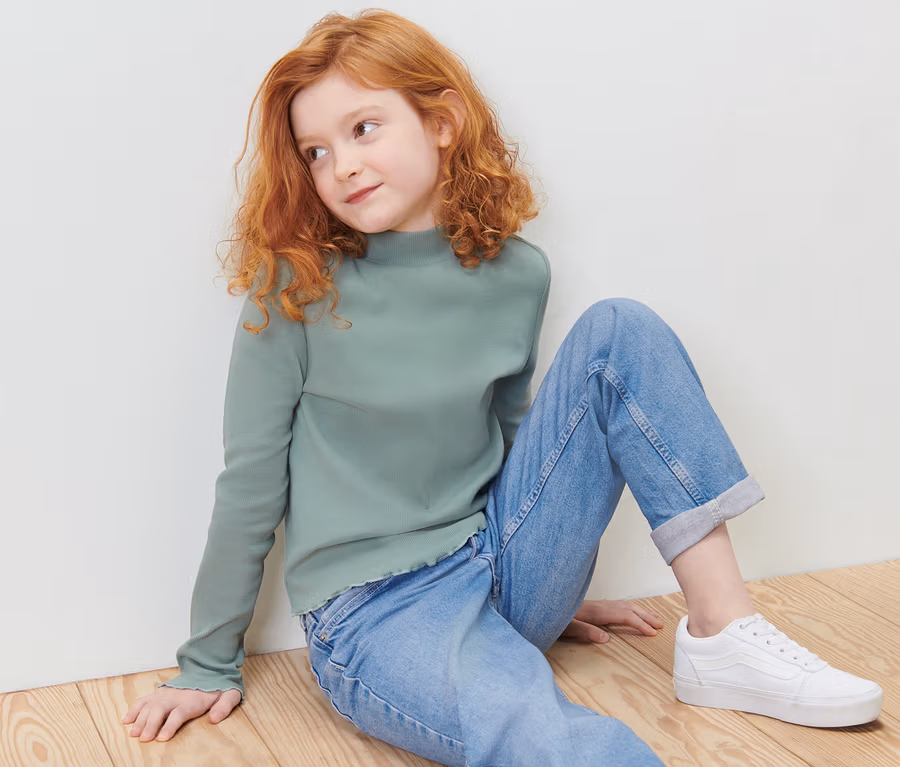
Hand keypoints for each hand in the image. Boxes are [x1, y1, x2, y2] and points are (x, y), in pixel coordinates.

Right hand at [121, 686, 241, 741]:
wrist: (209, 669)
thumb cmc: (218, 687)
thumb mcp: (230, 695)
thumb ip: (224, 706)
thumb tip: (215, 719)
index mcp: (192, 700)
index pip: (179, 713)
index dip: (170, 726)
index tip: (162, 737)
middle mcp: (176, 696)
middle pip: (160, 710)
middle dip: (151, 724)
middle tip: (145, 738)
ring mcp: (165, 694)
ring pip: (149, 706)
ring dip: (140, 719)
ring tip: (134, 733)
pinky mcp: (159, 693)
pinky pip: (144, 700)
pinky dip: (134, 709)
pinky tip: (126, 720)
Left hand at [560, 599, 663, 643]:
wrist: (546, 605)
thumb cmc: (556, 619)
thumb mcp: (568, 628)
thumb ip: (585, 631)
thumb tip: (606, 637)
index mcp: (596, 612)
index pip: (624, 616)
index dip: (639, 623)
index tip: (653, 632)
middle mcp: (600, 606)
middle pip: (628, 608)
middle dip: (646, 616)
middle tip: (661, 625)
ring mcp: (598, 604)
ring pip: (624, 605)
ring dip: (640, 611)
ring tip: (653, 618)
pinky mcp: (595, 606)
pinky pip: (618, 605)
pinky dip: (631, 608)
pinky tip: (632, 612)